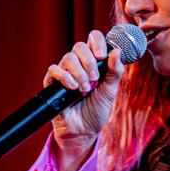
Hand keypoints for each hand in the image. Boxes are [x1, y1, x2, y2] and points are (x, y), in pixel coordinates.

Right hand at [43, 30, 124, 170]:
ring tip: (85, 89)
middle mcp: (78, 64)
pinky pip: (54, 70)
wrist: (84, 131)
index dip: (97, 42)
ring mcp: (65, 73)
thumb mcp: (110, 90)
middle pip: (79, 46)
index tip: (102, 55)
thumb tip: (117, 51)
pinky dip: (65, 77)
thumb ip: (115, 71)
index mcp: (93, 62)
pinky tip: (74, 88)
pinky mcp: (53, 84)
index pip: (93, 39)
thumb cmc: (97, 109)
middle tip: (95, 79)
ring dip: (79, 73)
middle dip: (89, 61)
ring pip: (68, 58)